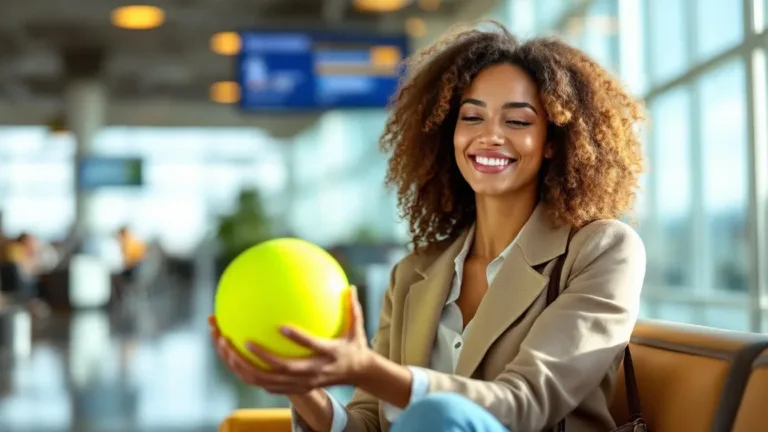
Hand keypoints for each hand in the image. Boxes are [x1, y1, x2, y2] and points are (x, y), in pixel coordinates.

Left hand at [209, 285, 373, 394]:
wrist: (357, 373)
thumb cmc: (354, 345)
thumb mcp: (357, 328)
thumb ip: (352, 308)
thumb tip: (350, 285)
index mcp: (329, 353)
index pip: (312, 346)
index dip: (297, 338)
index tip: (280, 327)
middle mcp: (315, 370)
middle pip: (284, 368)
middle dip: (262, 357)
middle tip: (244, 341)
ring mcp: (304, 382)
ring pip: (270, 380)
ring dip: (249, 368)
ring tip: (232, 351)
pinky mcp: (297, 387)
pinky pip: (269, 385)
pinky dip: (252, 376)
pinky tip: (235, 362)